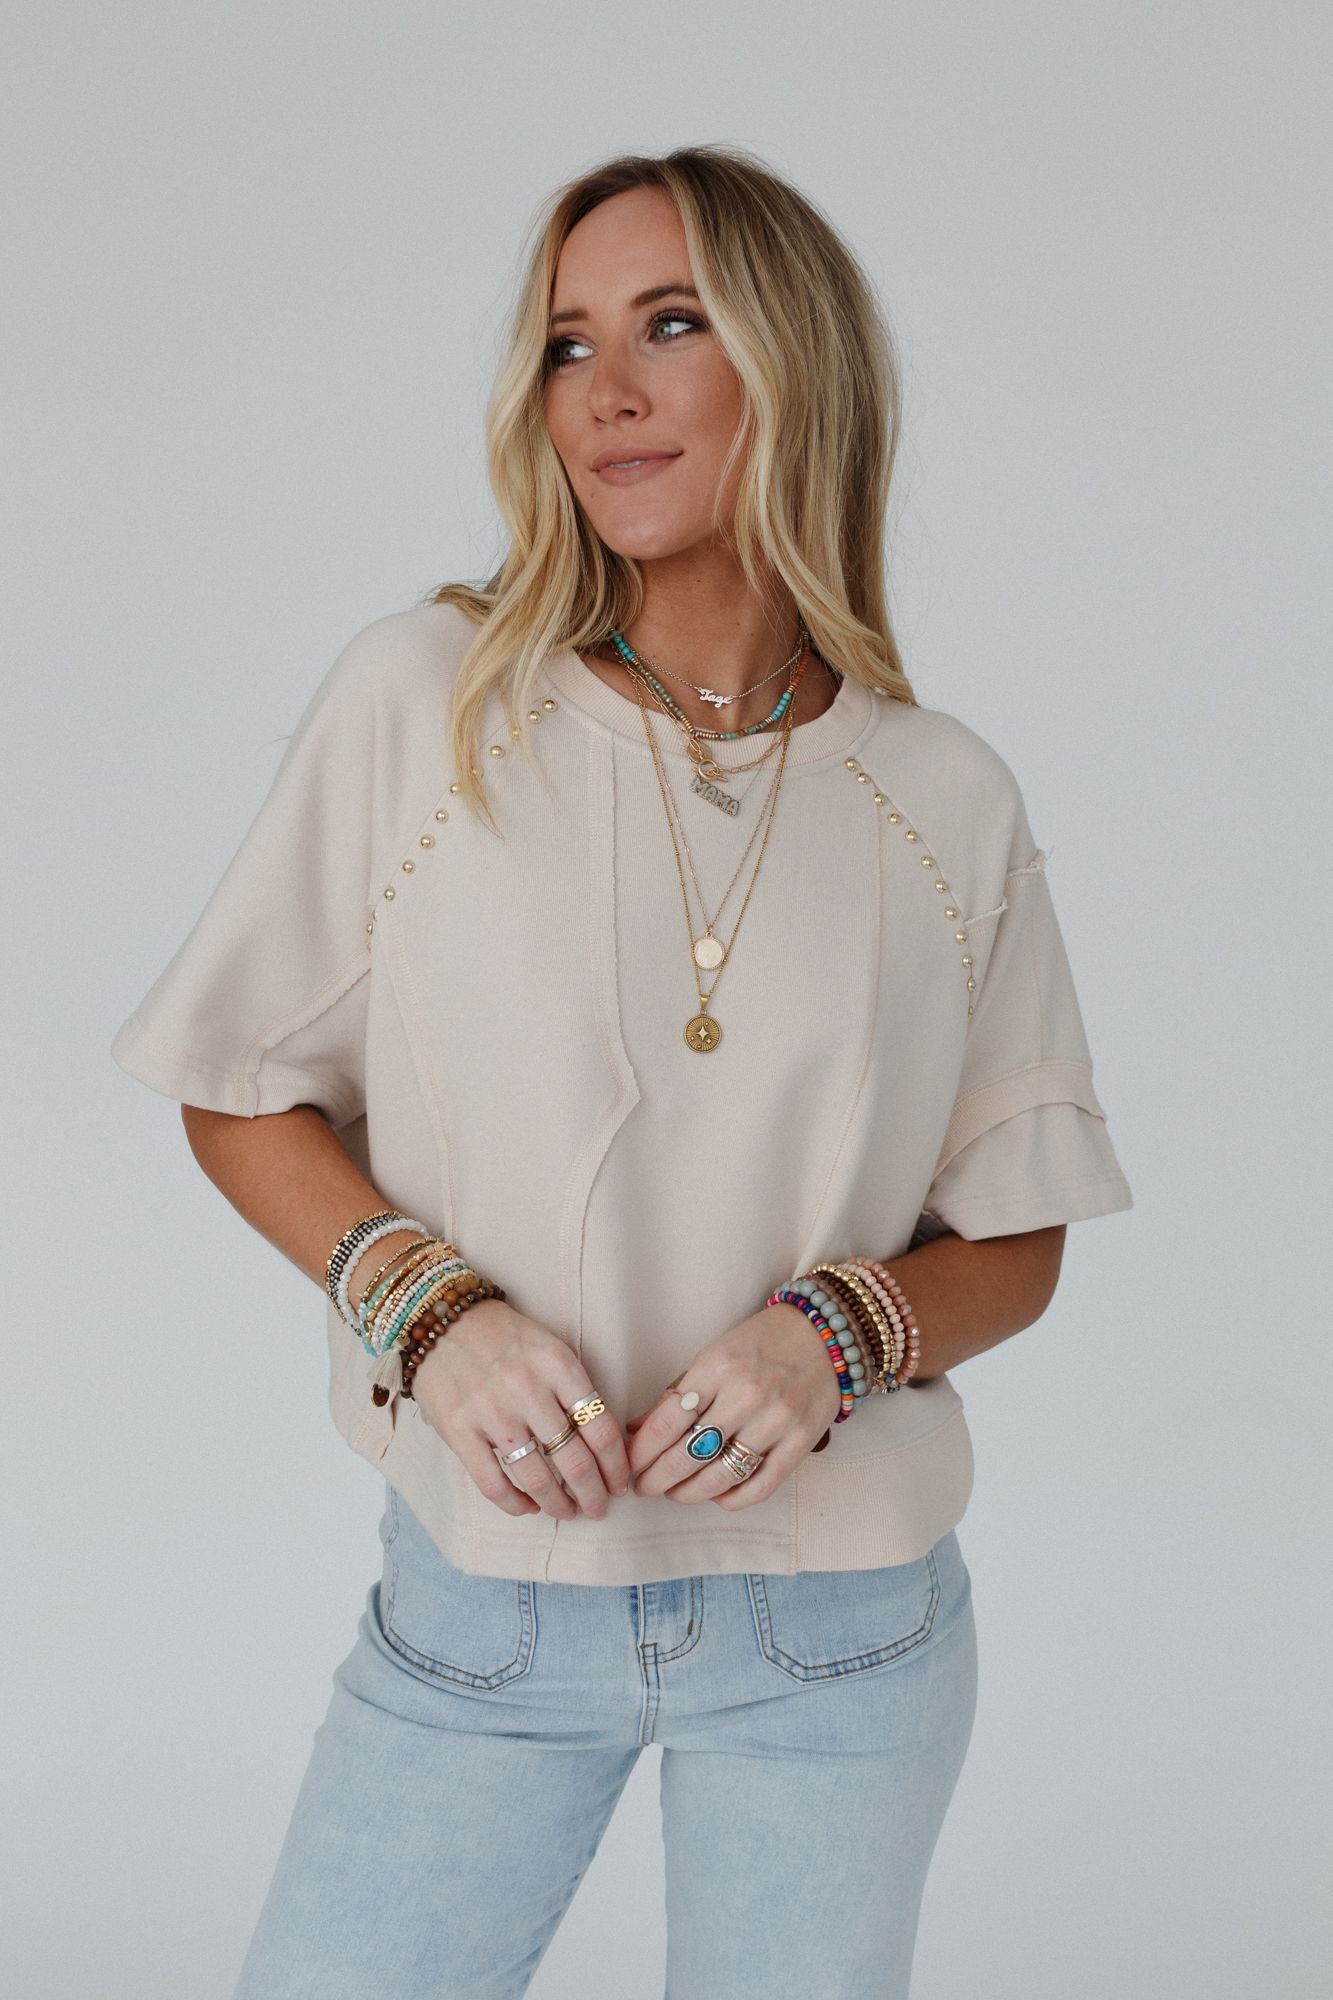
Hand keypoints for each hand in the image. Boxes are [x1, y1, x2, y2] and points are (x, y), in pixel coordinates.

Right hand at [410, 1299, 631, 1520]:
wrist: (441, 1320)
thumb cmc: (504, 1338)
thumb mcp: (549, 1347)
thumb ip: (573, 1390)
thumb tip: (603, 1444)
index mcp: (558, 1365)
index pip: (601, 1429)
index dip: (616, 1467)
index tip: (620, 1484)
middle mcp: (528, 1389)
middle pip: (575, 1461)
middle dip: (594, 1494)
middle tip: (599, 1509)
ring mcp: (491, 1412)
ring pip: (538, 1478)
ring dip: (558, 1505)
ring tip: (567, 1512)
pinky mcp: (459, 1430)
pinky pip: (494, 1484)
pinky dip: (516, 1504)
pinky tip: (529, 1507)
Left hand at [625, 1304, 840, 1510]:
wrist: (825, 1333)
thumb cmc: (762, 1342)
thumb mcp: (714, 1354)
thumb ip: (679, 1393)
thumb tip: (638, 1430)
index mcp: (718, 1366)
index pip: (667, 1422)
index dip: (642, 1451)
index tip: (629, 1464)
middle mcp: (746, 1395)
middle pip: (688, 1454)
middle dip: (657, 1478)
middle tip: (644, 1486)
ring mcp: (776, 1421)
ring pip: (721, 1475)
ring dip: (689, 1492)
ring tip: (675, 1493)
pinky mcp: (801, 1442)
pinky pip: (760, 1485)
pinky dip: (733, 1498)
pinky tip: (716, 1496)